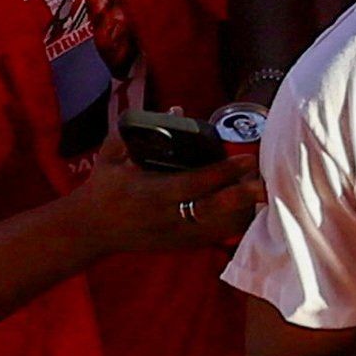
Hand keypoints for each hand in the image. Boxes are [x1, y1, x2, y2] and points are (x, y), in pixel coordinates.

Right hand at [59, 134, 255, 260]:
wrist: (89, 230)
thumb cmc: (103, 187)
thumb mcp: (112, 156)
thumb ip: (140, 131)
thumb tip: (177, 109)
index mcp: (151, 193)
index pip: (194, 183)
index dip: (223, 172)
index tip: (248, 159)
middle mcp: (166, 217)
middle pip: (212, 210)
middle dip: (241, 197)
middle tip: (266, 182)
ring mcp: (175, 235)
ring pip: (219, 227)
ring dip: (243, 210)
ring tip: (263, 191)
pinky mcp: (180, 245)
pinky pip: (214, 236)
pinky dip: (233, 223)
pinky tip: (250, 208)